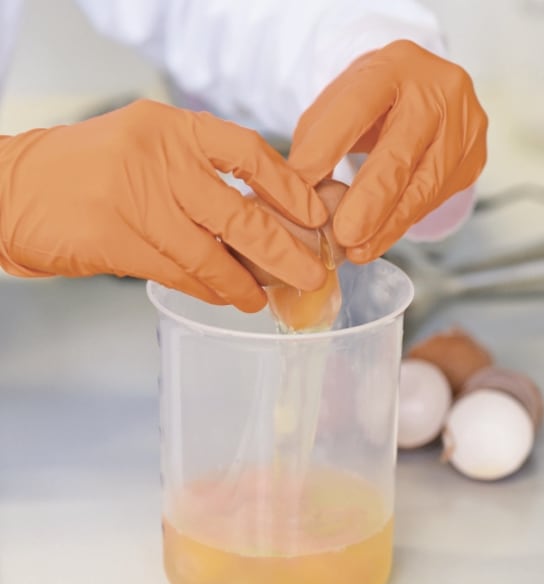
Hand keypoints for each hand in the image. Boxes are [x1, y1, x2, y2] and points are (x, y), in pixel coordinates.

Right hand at [0, 99, 329, 311]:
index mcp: (173, 127)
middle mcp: (158, 157)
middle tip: (311, 274)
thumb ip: (201, 172)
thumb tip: (269, 216)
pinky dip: (207, 289)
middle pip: (241, 216)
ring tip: (264, 299)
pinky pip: (178, 273)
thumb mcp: (147, 147)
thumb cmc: (91, 170)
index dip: (290, 188)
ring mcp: (135, 199)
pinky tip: (225, 297)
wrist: (14, 188)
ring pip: (211, 255)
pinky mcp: (116, 239)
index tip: (317, 215)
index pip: (249, 152)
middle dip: (284, 253)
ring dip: (244, 283)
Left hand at [289, 39, 487, 262]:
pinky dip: (404, 221)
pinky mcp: (474, 158)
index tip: (300, 184)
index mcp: (395, 65)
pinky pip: (437, 198)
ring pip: (425, 186)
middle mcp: (438, 91)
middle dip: (369, 200)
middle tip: (344, 234)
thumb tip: (301, 191)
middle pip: (401, 152)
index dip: (328, 147)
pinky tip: (380, 238)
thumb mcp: (340, 102)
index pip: (358, 106)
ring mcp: (464, 126)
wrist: (426, 91)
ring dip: (388, 224)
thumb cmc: (375, 101)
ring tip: (358, 249)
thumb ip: (318, 138)